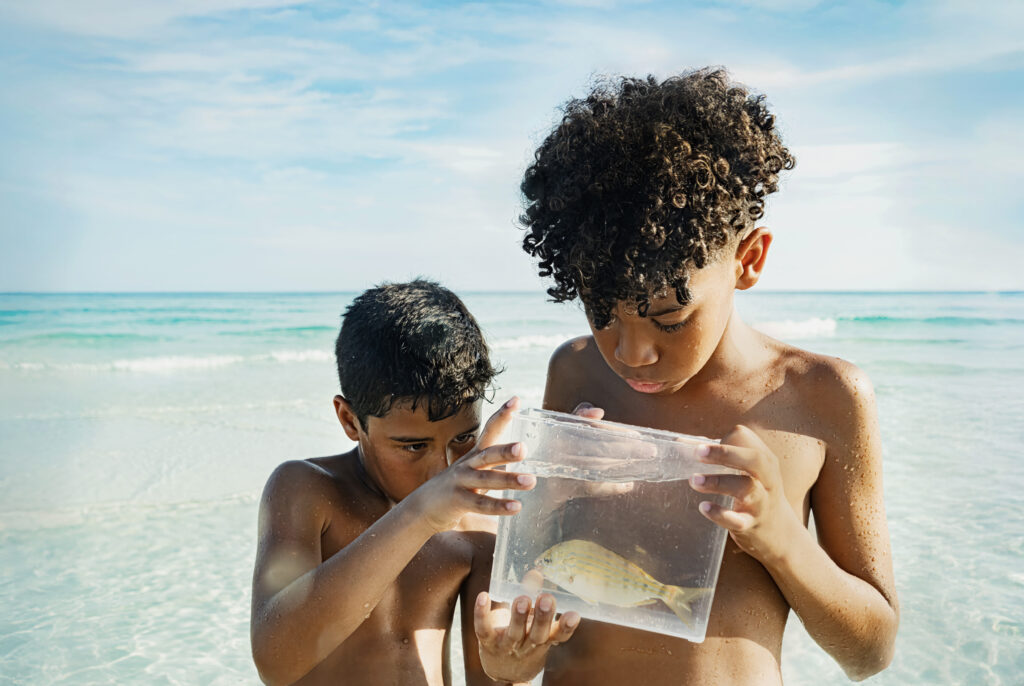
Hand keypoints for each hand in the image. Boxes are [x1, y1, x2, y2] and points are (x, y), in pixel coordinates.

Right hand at [407, 397, 535, 533]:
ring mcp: (461, 482)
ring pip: (486, 479)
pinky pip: (481, 504)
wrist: (423, 506)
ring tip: (531, 481)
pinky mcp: (458, 501)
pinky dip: (499, 506)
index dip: (502, 415)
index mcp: (476, 454)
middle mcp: (468, 464)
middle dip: (506, 450)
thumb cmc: (459, 486)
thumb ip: (496, 463)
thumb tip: (525, 456)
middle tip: (523, 448)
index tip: (516, 400)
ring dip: (509, 480)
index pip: (490, 430)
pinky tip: (516, 507)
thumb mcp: (477, 470)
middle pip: (488, 454)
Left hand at [474, 591, 579, 682]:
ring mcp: (508, 646)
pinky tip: (484, 596)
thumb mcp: (535, 623)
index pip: (559, 635)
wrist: (504, 671)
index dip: (567, 627)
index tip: (574, 614)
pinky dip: (482, 614)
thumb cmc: (525, 638)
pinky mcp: (488, 643)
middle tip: (546, 599)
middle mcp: (528, 646)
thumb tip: (537, 571)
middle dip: (542, 617)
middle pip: (538, 634)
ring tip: (523, 599)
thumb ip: (536, 598)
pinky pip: (483, 629)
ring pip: (514, 633)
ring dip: (519, 617)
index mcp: (544, 639)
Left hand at [688, 425, 802, 564]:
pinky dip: (720, 514)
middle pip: (755, 459)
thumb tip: (679, 444)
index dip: (723, 440)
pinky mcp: (752, 526)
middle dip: (725, 454)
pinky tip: (703, 507)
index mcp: (764, 460)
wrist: (782, 535)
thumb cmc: (757, 494)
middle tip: (698, 453)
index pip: (745, 438)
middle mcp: (768, 479)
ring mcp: (762, 503)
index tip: (701, 446)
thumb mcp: (747, 472)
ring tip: (694, 480)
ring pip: (746, 488)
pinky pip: (738, 520)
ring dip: (718, 482)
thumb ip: (716, 458)